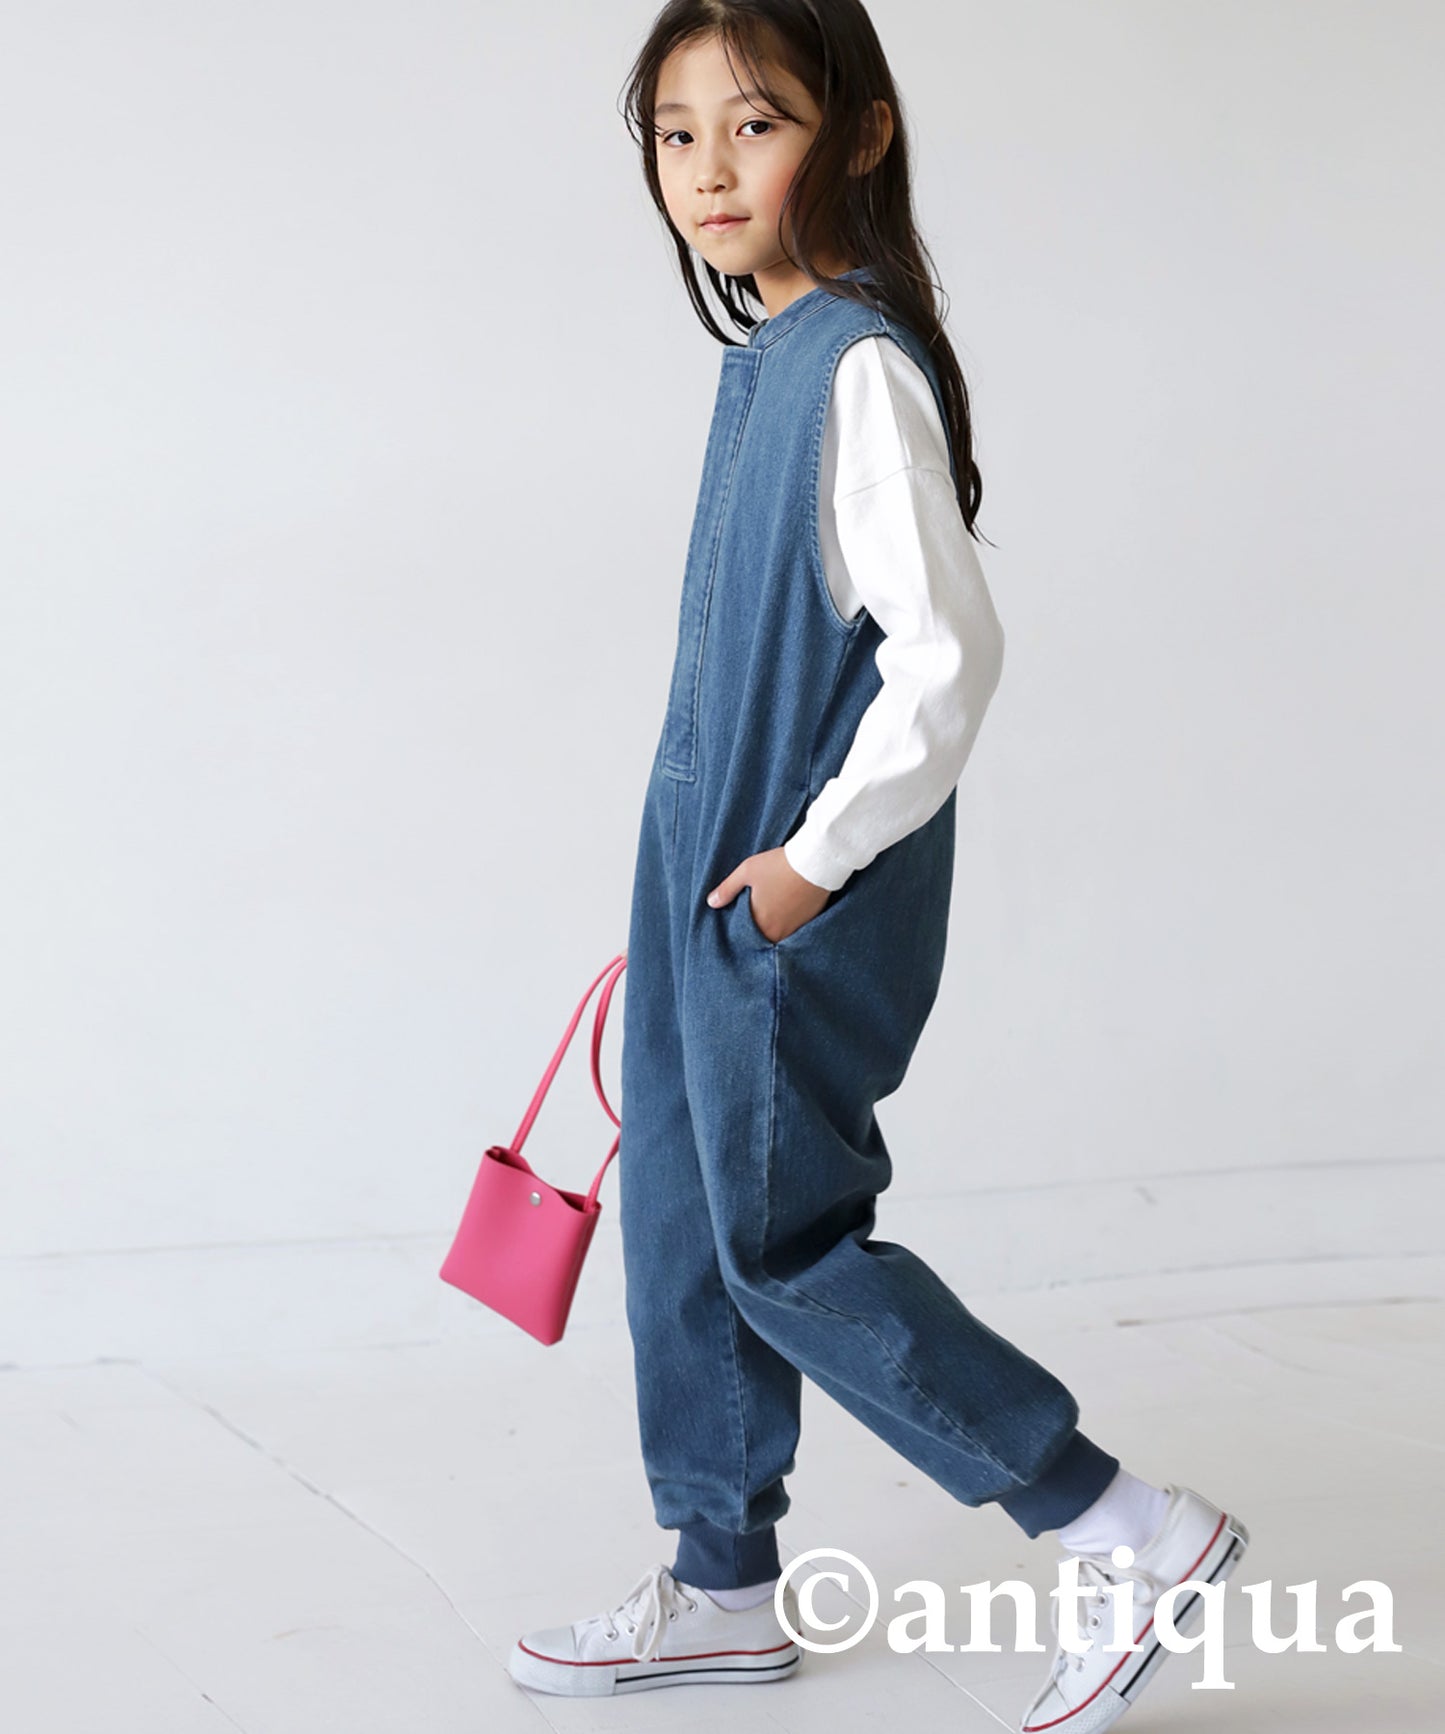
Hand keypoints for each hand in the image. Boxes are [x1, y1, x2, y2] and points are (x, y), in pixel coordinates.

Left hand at [706, 847, 832, 943]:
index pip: (746, 936)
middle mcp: (778, 931)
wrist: (815, 862)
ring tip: (774, 912)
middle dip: (759, 930)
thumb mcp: (747, 872)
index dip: (742, 930)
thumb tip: (711, 903)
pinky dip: (791, 922)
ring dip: (775, 927)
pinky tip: (789, 909)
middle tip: (758, 916)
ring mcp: (796, 928)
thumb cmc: (778, 865)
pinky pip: (796, 928)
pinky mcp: (811, 921)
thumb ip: (727, 889)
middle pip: (764, 937)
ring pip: (780, 934)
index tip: (741, 922)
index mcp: (761, 922)